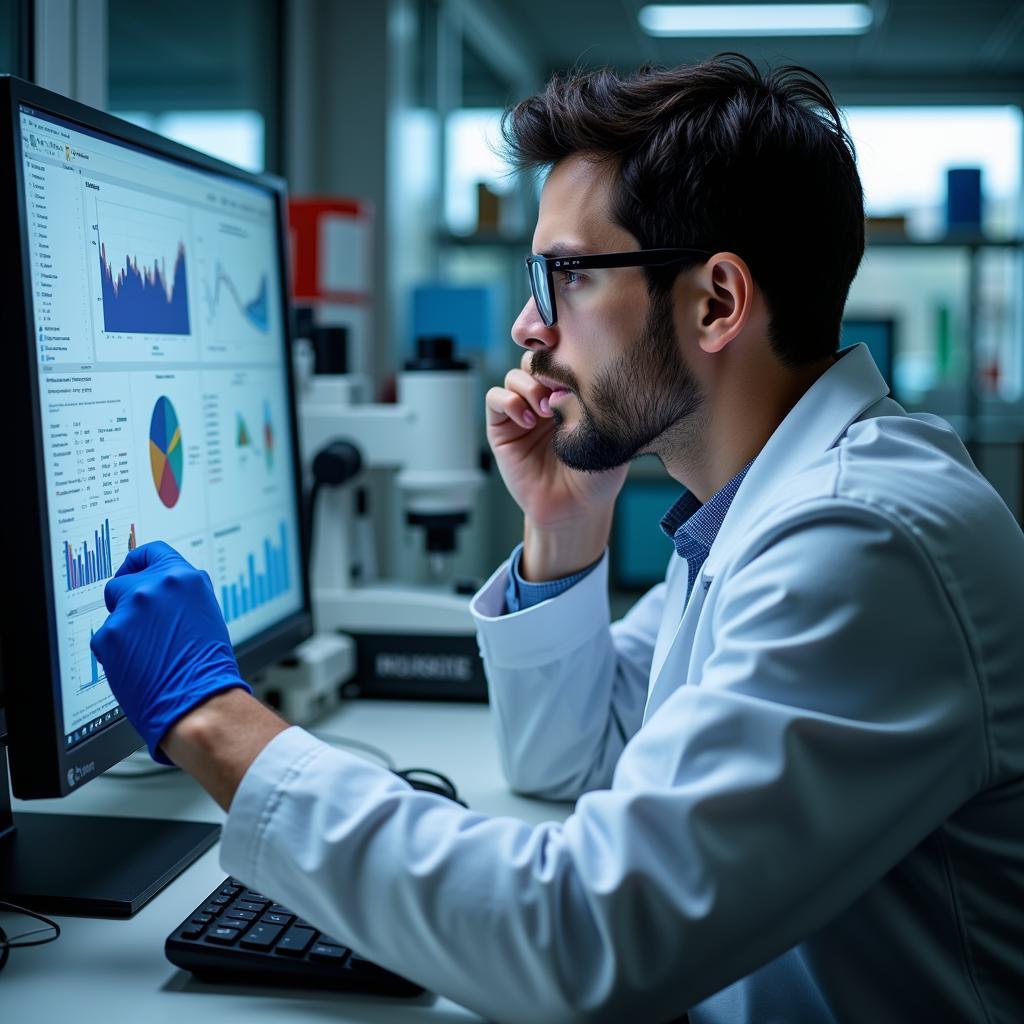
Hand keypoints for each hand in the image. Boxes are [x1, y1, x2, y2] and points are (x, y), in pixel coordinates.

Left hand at [91, 541, 250, 763]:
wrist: (200, 700)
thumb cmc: (208, 664)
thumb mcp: (206, 612)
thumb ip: (182, 593)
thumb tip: (162, 588)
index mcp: (184, 577)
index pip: (150, 551)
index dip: (138, 562)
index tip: (132, 571)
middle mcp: (156, 587)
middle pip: (122, 581)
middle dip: (126, 600)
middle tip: (139, 624)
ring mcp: (131, 610)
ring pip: (113, 612)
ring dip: (123, 627)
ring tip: (145, 651)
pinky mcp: (110, 635)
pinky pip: (104, 639)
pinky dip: (116, 652)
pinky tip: (137, 665)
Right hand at [485, 351, 627, 577]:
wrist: (576, 509)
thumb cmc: (597, 474)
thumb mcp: (604, 431)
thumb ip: (587, 400)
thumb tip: (563, 380)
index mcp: (571, 393)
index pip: (561, 356)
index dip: (562, 348)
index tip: (574, 351)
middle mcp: (546, 398)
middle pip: (535, 358)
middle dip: (545, 363)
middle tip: (559, 383)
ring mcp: (523, 412)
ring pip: (514, 375)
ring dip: (529, 386)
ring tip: (545, 411)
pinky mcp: (502, 429)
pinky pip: (495, 399)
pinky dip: (509, 402)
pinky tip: (528, 421)